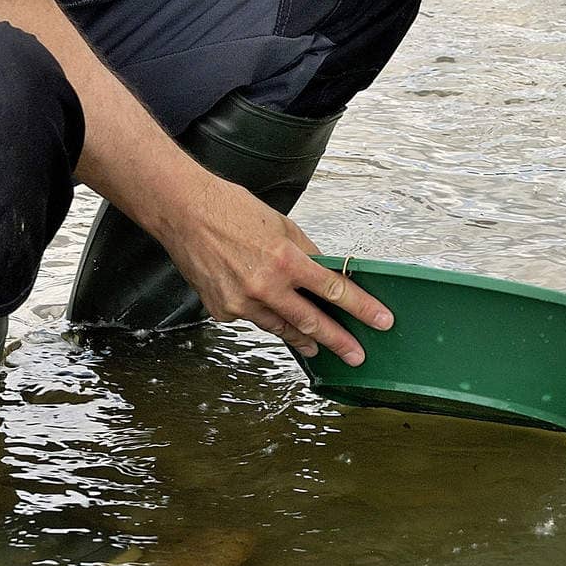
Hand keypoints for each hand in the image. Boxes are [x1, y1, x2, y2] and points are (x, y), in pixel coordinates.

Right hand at [159, 175, 393, 364]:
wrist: (184, 213)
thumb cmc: (231, 209)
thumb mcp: (280, 225)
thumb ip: (305, 253)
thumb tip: (325, 274)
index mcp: (285, 259)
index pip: (333, 290)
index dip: (361, 308)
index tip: (381, 321)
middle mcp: (265, 286)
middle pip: (312, 322)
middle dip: (339, 341)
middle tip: (357, 356)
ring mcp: (242, 303)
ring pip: (282, 327)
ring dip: (304, 339)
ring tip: (320, 349)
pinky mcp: (223, 311)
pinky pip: (252, 318)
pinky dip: (263, 315)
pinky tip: (265, 309)